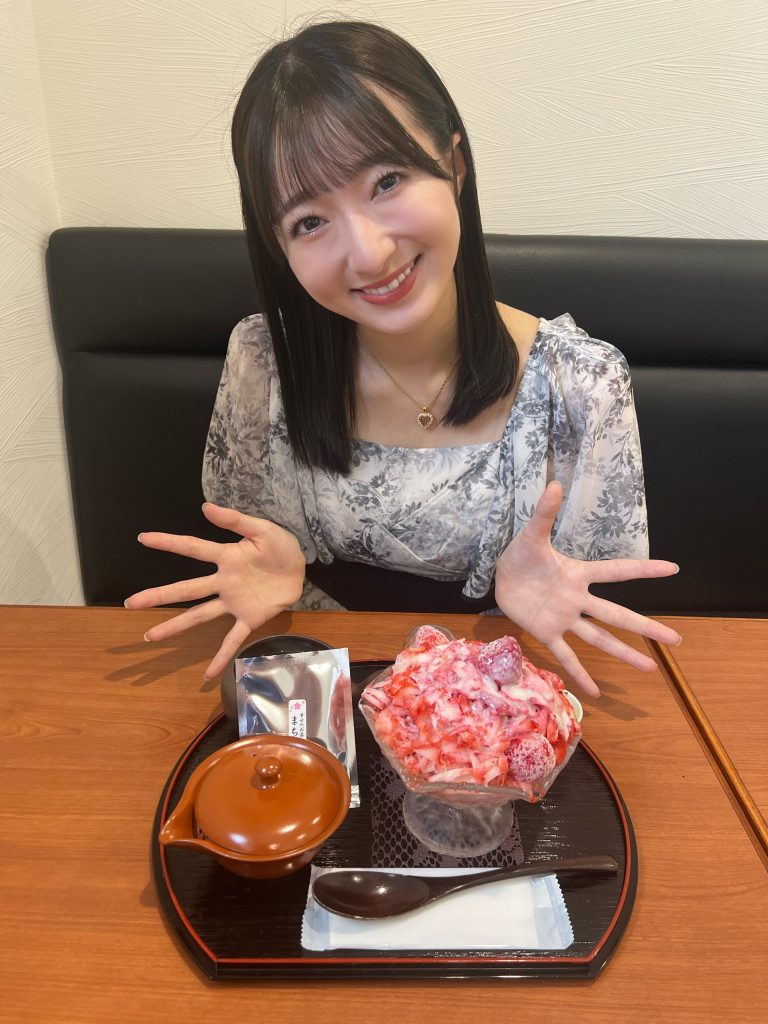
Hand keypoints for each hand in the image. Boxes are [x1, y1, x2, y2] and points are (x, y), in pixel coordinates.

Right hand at [124, 503, 304, 678]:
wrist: (301, 569)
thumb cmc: (280, 548)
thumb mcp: (262, 530)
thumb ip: (236, 520)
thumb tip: (206, 506)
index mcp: (227, 557)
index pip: (193, 548)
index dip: (168, 542)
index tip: (143, 538)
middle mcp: (224, 582)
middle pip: (186, 589)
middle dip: (158, 595)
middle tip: (131, 602)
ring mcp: (234, 602)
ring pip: (200, 615)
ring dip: (176, 626)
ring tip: (151, 636)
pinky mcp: (249, 619)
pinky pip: (233, 639)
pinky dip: (222, 657)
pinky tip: (208, 674)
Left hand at [494, 481, 680, 696]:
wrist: (499, 576)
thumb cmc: (520, 555)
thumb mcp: (530, 535)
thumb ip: (544, 514)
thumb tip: (554, 484)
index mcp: (578, 574)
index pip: (617, 571)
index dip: (643, 570)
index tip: (673, 568)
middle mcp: (578, 600)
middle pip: (617, 615)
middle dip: (646, 627)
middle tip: (676, 640)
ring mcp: (565, 619)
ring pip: (599, 639)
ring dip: (624, 654)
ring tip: (650, 669)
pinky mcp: (547, 633)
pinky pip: (566, 656)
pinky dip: (579, 674)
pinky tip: (596, 692)